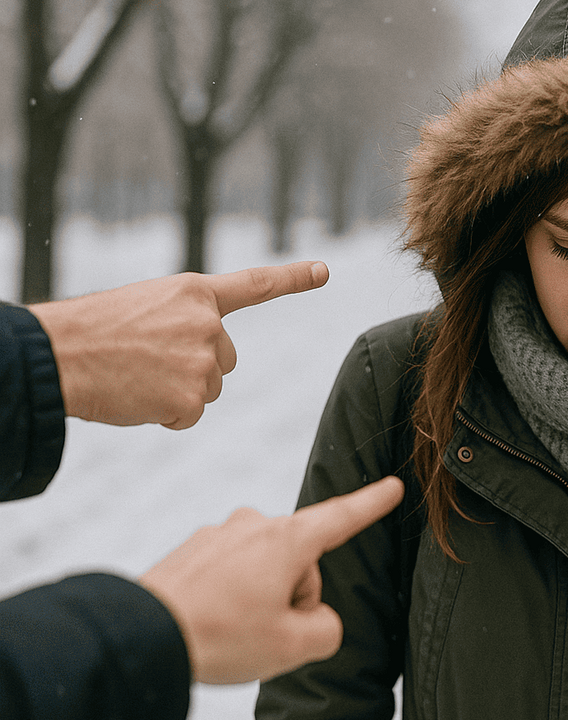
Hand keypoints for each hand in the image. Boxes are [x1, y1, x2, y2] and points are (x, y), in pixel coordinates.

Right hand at [29, 261, 328, 428]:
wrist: (56, 355)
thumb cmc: (92, 332)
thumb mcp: (146, 308)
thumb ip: (184, 323)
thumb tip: (206, 358)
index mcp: (195, 293)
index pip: (255, 284)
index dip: (293, 278)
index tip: (324, 271)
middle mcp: (208, 323)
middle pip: (224, 360)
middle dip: (193, 367)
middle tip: (146, 361)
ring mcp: (203, 360)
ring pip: (206, 389)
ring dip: (176, 391)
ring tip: (135, 376)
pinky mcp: (192, 397)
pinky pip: (189, 416)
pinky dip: (165, 415)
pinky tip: (136, 398)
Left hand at [139, 476, 404, 684]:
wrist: (142, 635)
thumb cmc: (220, 636)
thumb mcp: (294, 645)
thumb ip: (327, 629)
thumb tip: (315, 619)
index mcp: (287, 541)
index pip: (342, 517)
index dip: (372, 504)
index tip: (393, 486)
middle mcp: (255, 527)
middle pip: (300, 564)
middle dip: (293, 598)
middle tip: (263, 632)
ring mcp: (221, 536)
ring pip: (265, 571)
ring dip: (261, 600)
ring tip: (232, 631)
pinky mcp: (195, 552)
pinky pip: (232, 575)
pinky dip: (230, 600)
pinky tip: (212, 622)